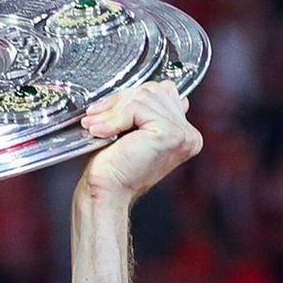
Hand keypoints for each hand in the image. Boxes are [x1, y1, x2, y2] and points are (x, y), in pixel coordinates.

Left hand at [78, 81, 202, 203]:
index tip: (106, 111)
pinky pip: (137, 108)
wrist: (105, 193)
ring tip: (95, 125)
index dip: (131, 98)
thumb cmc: (113, 169)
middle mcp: (187, 134)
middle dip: (120, 101)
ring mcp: (181, 134)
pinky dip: (114, 118)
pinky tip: (101, 132)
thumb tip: (141, 90)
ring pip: (145, 96)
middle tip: (95, 116)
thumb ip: (144, 111)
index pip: (164, 92)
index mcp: (183, 134)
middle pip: (154, 90)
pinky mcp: (168, 134)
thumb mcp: (131, 132)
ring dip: (113, 109)